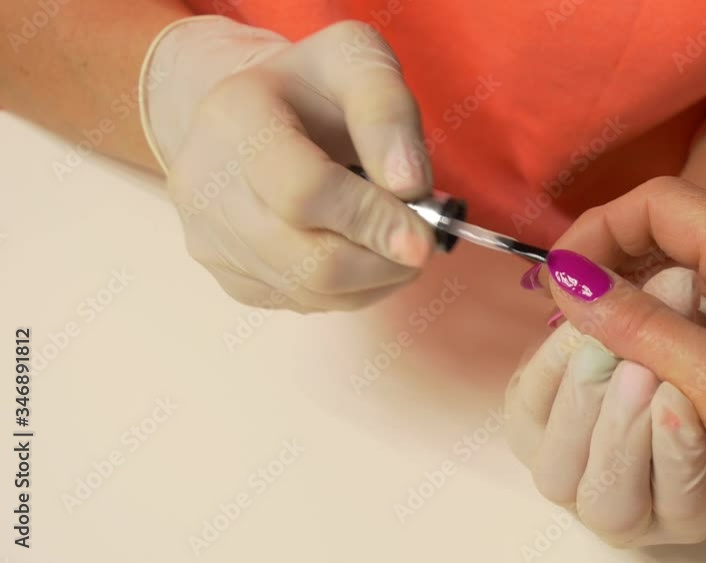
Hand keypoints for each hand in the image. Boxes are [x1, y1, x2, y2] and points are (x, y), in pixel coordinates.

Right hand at [140, 16, 433, 311]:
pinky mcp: (229, 278)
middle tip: (422, 238)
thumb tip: (410, 186)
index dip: (372, 219)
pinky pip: (305, 303)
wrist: (249, 115)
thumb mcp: (357, 62)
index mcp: (235, 118)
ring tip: (396, 239)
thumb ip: (387, 113)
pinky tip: (362, 250)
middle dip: (384, 259)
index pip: (305, 193)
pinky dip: (353, 288)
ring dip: (376, 277)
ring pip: (312, 292)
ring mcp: (210, 239)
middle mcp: (206, 185)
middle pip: (311, 259)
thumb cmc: (310, 87)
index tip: (423, 235)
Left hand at [506, 267, 705, 545]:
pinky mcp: (523, 431)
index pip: (683, 502)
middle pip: (611, 494)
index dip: (676, 450)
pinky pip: (528, 408)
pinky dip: (550, 367)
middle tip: (641, 367)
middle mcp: (617, 509)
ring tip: (607, 344)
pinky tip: (576, 329)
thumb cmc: (695, 369)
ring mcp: (562, 477)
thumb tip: (679, 281)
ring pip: (561, 468)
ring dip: (585, 402)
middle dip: (625, 425)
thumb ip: (698, 339)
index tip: (679, 396)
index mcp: (685, 509)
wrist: (644, 354)